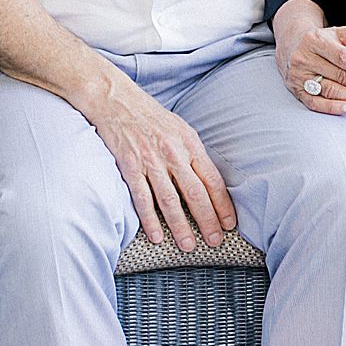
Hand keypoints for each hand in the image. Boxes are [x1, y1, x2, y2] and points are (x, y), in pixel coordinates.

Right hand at [83, 69, 237, 250]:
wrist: (115, 99)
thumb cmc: (149, 115)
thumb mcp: (179, 128)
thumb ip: (192, 154)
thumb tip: (206, 180)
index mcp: (190, 144)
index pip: (212, 180)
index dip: (223, 204)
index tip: (230, 223)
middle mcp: (174, 153)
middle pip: (196, 193)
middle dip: (207, 220)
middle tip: (215, 242)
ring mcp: (151, 161)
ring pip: (170, 200)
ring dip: (181, 226)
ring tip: (188, 246)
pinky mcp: (130, 166)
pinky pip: (142, 198)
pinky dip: (150, 219)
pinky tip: (157, 236)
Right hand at [275, 11, 345, 115]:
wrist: (293, 45)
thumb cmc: (325, 40)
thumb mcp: (343, 34)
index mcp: (315, 40)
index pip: (344, 58)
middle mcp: (303, 57)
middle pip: (339, 75)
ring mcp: (298, 76)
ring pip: (329, 90)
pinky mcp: (296, 91)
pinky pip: (315, 103)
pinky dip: (333, 107)